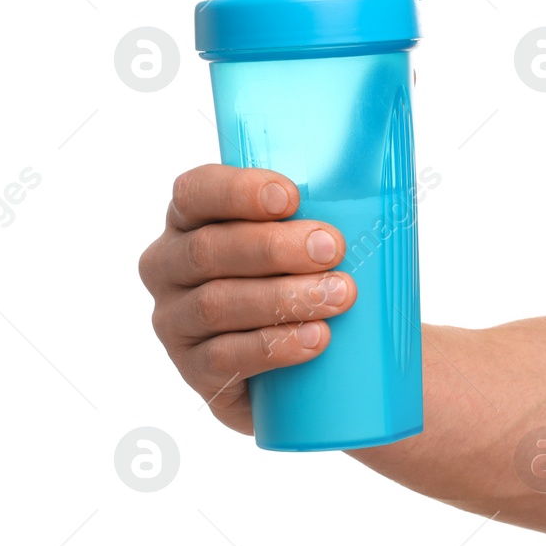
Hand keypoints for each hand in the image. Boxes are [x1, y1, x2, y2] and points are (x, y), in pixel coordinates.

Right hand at [138, 165, 356, 433]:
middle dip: (273, 247)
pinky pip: (225, 359)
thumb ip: (322, 206)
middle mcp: (169, 267)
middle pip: (208, 250)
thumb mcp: (309, 238)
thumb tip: (376, 173)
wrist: (318, 364)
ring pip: (216, 304)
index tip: (291, 196)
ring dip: (283, 297)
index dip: (237, 192)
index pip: (195, 193)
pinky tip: (315, 339)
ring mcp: (176, 322)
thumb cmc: (313, 279)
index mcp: (191, 220)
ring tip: (340, 295)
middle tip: (333, 248)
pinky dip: (275, 346)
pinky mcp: (196, 371)